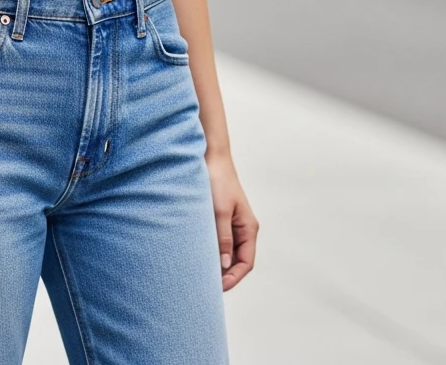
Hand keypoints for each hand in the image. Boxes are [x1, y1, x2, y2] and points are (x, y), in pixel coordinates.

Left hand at [206, 151, 258, 290]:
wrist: (210, 157)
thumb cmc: (217, 182)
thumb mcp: (220, 212)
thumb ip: (223, 238)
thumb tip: (224, 264)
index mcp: (248, 228)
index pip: (246, 263)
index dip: (234, 278)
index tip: (217, 288)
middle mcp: (242, 229)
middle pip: (237, 261)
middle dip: (224, 275)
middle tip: (205, 286)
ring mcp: (231, 225)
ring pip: (227, 252)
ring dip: (217, 264)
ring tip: (200, 275)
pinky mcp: (220, 219)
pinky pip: (218, 242)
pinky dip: (211, 251)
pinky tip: (197, 256)